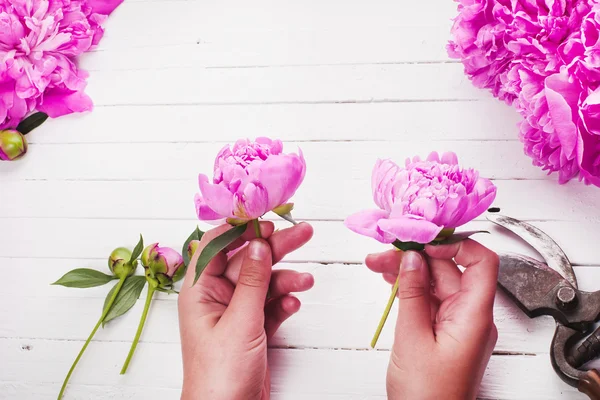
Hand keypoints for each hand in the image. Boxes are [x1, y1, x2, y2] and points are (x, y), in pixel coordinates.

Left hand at [178, 222, 313, 399]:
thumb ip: (253, 281)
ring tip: (305, 281)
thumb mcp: (240, 321)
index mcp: (200, 291)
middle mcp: (217, 298)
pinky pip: (271, 305)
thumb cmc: (218, 376)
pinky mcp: (252, 329)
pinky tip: (293, 304)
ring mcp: (236, 313)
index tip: (267, 221)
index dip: (241, 229)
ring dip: (285, 279)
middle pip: (248, 260)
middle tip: (303, 233)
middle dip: (276, 248)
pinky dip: (284, 302)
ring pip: (264, 283)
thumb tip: (260, 246)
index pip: (217, 245)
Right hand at [366, 240, 498, 399]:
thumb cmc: (428, 396)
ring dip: (408, 272)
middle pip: (449, 270)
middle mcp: (471, 316)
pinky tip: (390, 281)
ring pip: (436, 284)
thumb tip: (411, 260)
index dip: (454, 245)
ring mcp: (457, 324)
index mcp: (474, 316)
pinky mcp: (444, 332)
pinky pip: (430, 301)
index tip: (423, 241)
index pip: (481, 262)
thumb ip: (412, 294)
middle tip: (383, 253)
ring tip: (378, 265)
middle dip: (416, 257)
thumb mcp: (412, 338)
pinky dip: (410, 290)